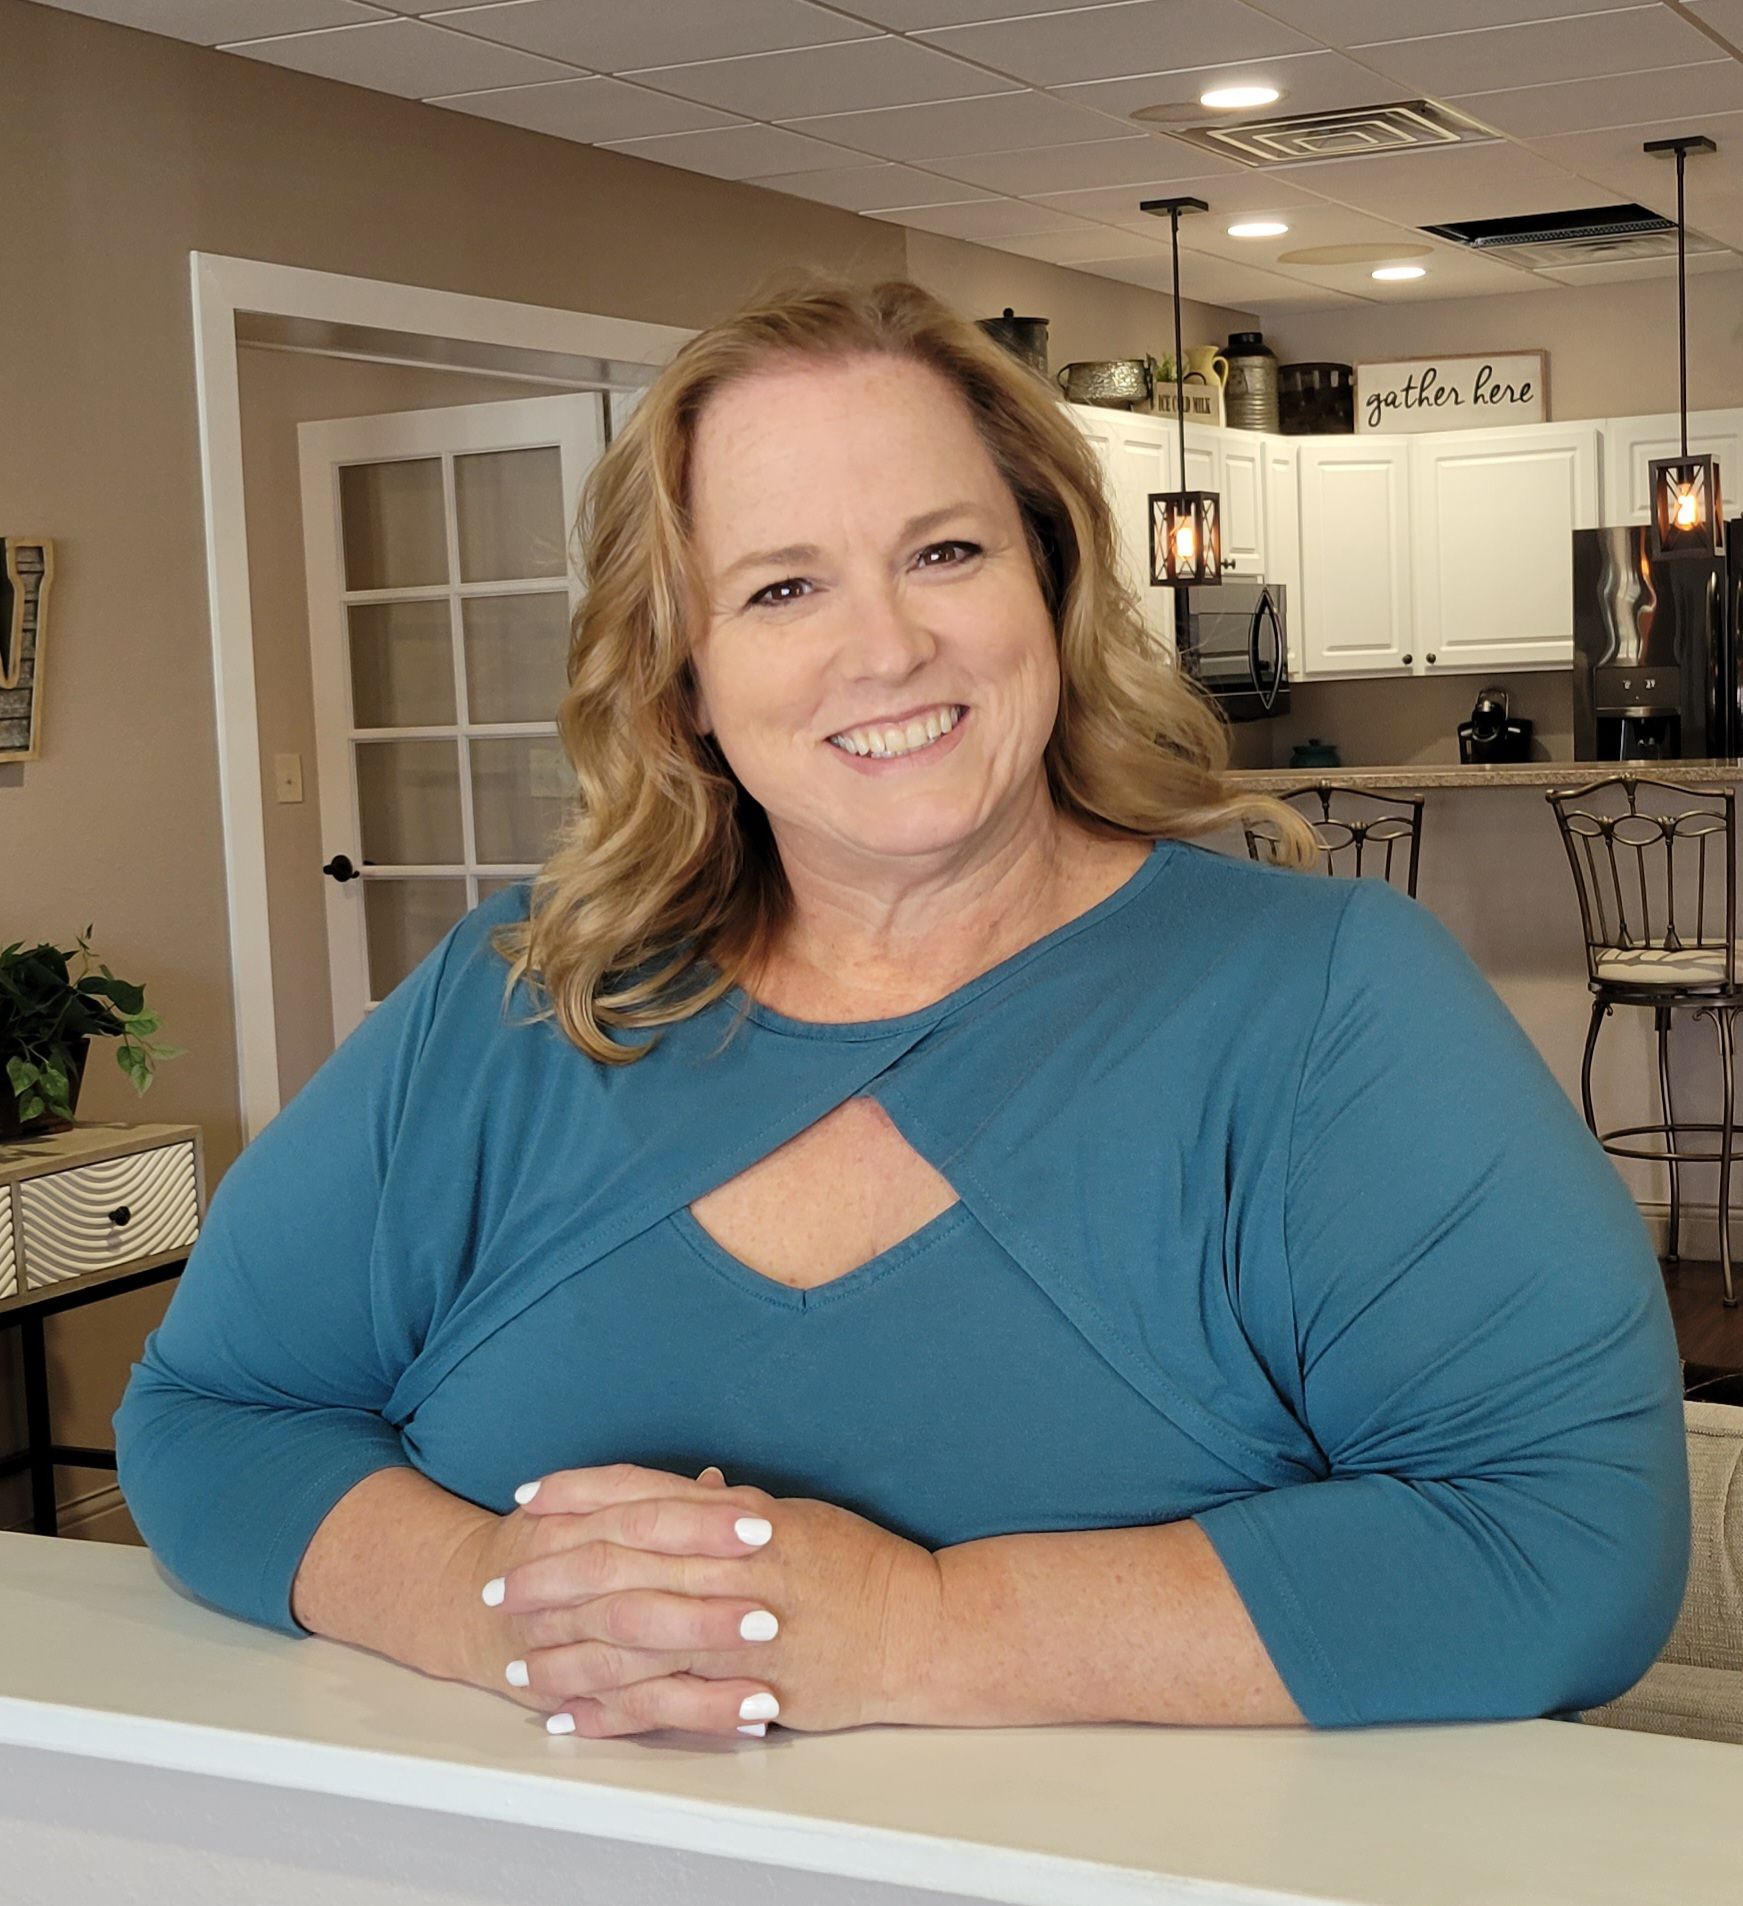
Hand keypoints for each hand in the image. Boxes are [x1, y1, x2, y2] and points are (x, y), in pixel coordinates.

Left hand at [461, 1461, 941, 1739]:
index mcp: (741, 1517)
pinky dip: (611, 1711)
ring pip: (631, 1638)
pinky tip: (570, 1716)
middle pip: (620, 1565)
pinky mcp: (752, 1687)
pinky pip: (665, 1702)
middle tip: (500, 1585)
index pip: (641, 1496)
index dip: (578, 1494)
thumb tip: (684, 1490)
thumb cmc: (862, 1567)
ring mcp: (742, 1629)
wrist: (925, 1629)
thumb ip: (731, 1508)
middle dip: (551, 1574)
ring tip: (515, 1659)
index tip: (528, 1497)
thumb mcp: (796, 1517)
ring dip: (566, 1649)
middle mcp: (735, 1565)